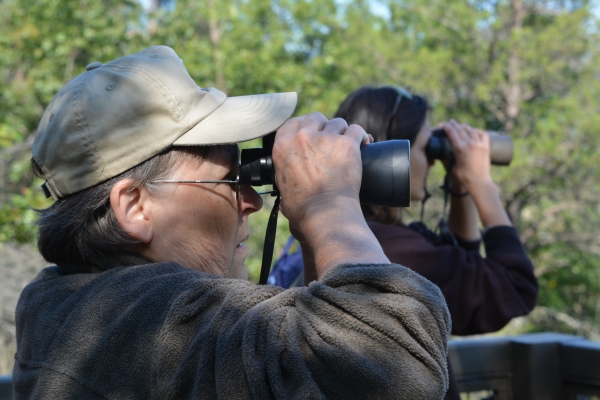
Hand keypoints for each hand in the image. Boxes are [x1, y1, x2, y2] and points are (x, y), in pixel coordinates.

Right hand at [272, 112, 385, 279]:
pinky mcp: (347, 144)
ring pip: (337, 122)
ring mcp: (326, 139)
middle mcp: (302, 138)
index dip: (304, 125)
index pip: (292, 123)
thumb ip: (283, 177)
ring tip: (349, 143)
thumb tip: (285, 182)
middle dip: (324, 125)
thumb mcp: (282, 190)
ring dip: (343, 131)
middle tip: (330, 138)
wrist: (325, 214)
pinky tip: (365, 143)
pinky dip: (362, 136)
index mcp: (282, 147)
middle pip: (315, 117)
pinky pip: (357, 130)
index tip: (312, 131)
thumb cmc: (303, 210)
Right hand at [440, 120, 491, 191]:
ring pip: (471, 130)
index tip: (442, 125)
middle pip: (460, 129)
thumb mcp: (452, 166)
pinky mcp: (486, 147)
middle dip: (454, 124)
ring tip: (461, 126)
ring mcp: (479, 144)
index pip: (451, 132)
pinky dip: (477, 131)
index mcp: (460, 148)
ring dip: (465, 127)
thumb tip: (441, 154)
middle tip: (450, 122)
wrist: (479, 182)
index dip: (445, 127)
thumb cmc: (464, 177)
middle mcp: (470, 144)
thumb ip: (447, 159)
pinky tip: (475, 131)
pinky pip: (483, 134)